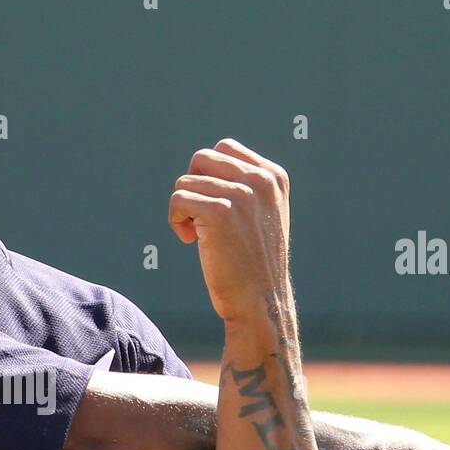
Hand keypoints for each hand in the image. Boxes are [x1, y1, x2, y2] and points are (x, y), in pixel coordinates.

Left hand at [168, 138, 291, 324]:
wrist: (260, 301)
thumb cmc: (254, 264)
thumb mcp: (261, 215)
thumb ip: (244, 186)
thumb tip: (203, 165)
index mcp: (273, 176)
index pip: (224, 149)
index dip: (208, 177)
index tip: (214, 208)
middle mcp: (260, 180)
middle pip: (202, 159)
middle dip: (192, 187)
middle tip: (199, 218)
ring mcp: (241, 194)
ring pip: (185, 181)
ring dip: (182, 208)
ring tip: (196, 235)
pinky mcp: (219, 211)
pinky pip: (178, 199)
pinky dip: (176, 220)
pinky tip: (190, 241)